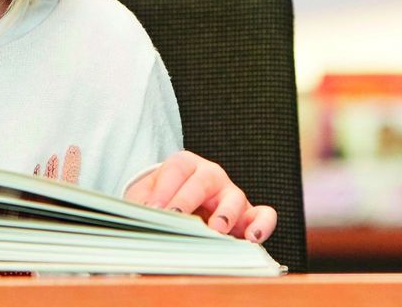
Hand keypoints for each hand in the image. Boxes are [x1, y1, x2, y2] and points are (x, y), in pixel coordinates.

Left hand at [124, 150, 276, 242]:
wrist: (179, 213)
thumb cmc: (161, 202)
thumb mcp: (146, 198)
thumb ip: (141, 203)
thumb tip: (137, 216)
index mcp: (185, 164)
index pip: (176, 169)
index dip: (164, 188)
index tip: (153, 208)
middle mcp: (211, 175)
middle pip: (203, 180)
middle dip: (188, 199)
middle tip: (176, 217)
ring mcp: (232, 194)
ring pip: (235, 197)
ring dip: (225, 214)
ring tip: (216, 230)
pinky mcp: (249, 215)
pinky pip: (264, 214)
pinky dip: (262, 224)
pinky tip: (252, 237)